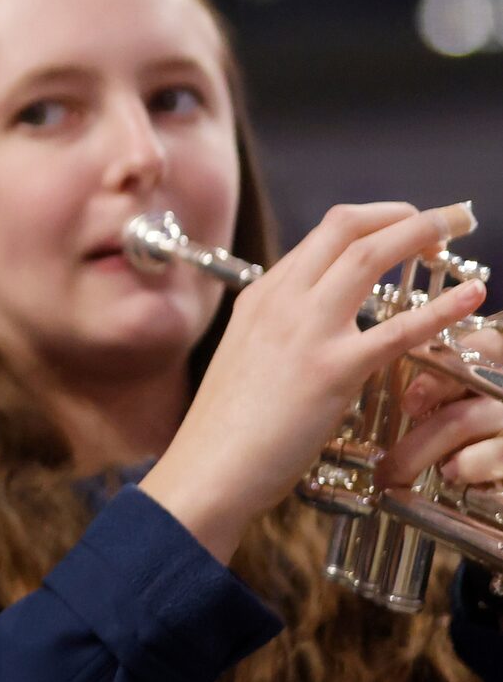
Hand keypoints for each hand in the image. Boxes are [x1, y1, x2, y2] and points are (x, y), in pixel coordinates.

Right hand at [144, 200, 483, 561]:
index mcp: (260, 298)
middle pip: (346, 227)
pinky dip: (442, 307)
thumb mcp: (245, 359)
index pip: (322, 236)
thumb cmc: (225, 429)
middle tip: (446, 218)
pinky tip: (472, 295)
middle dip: (404, 212)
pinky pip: (399, 328)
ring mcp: (305, 332)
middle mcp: (281, 302)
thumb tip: (313, 333)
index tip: (405, 227)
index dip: (373, 221)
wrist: (208, 469)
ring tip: (459, 228)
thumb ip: (280, 334)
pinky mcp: (332, 370)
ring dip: (423, 231)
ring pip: (369, 256)